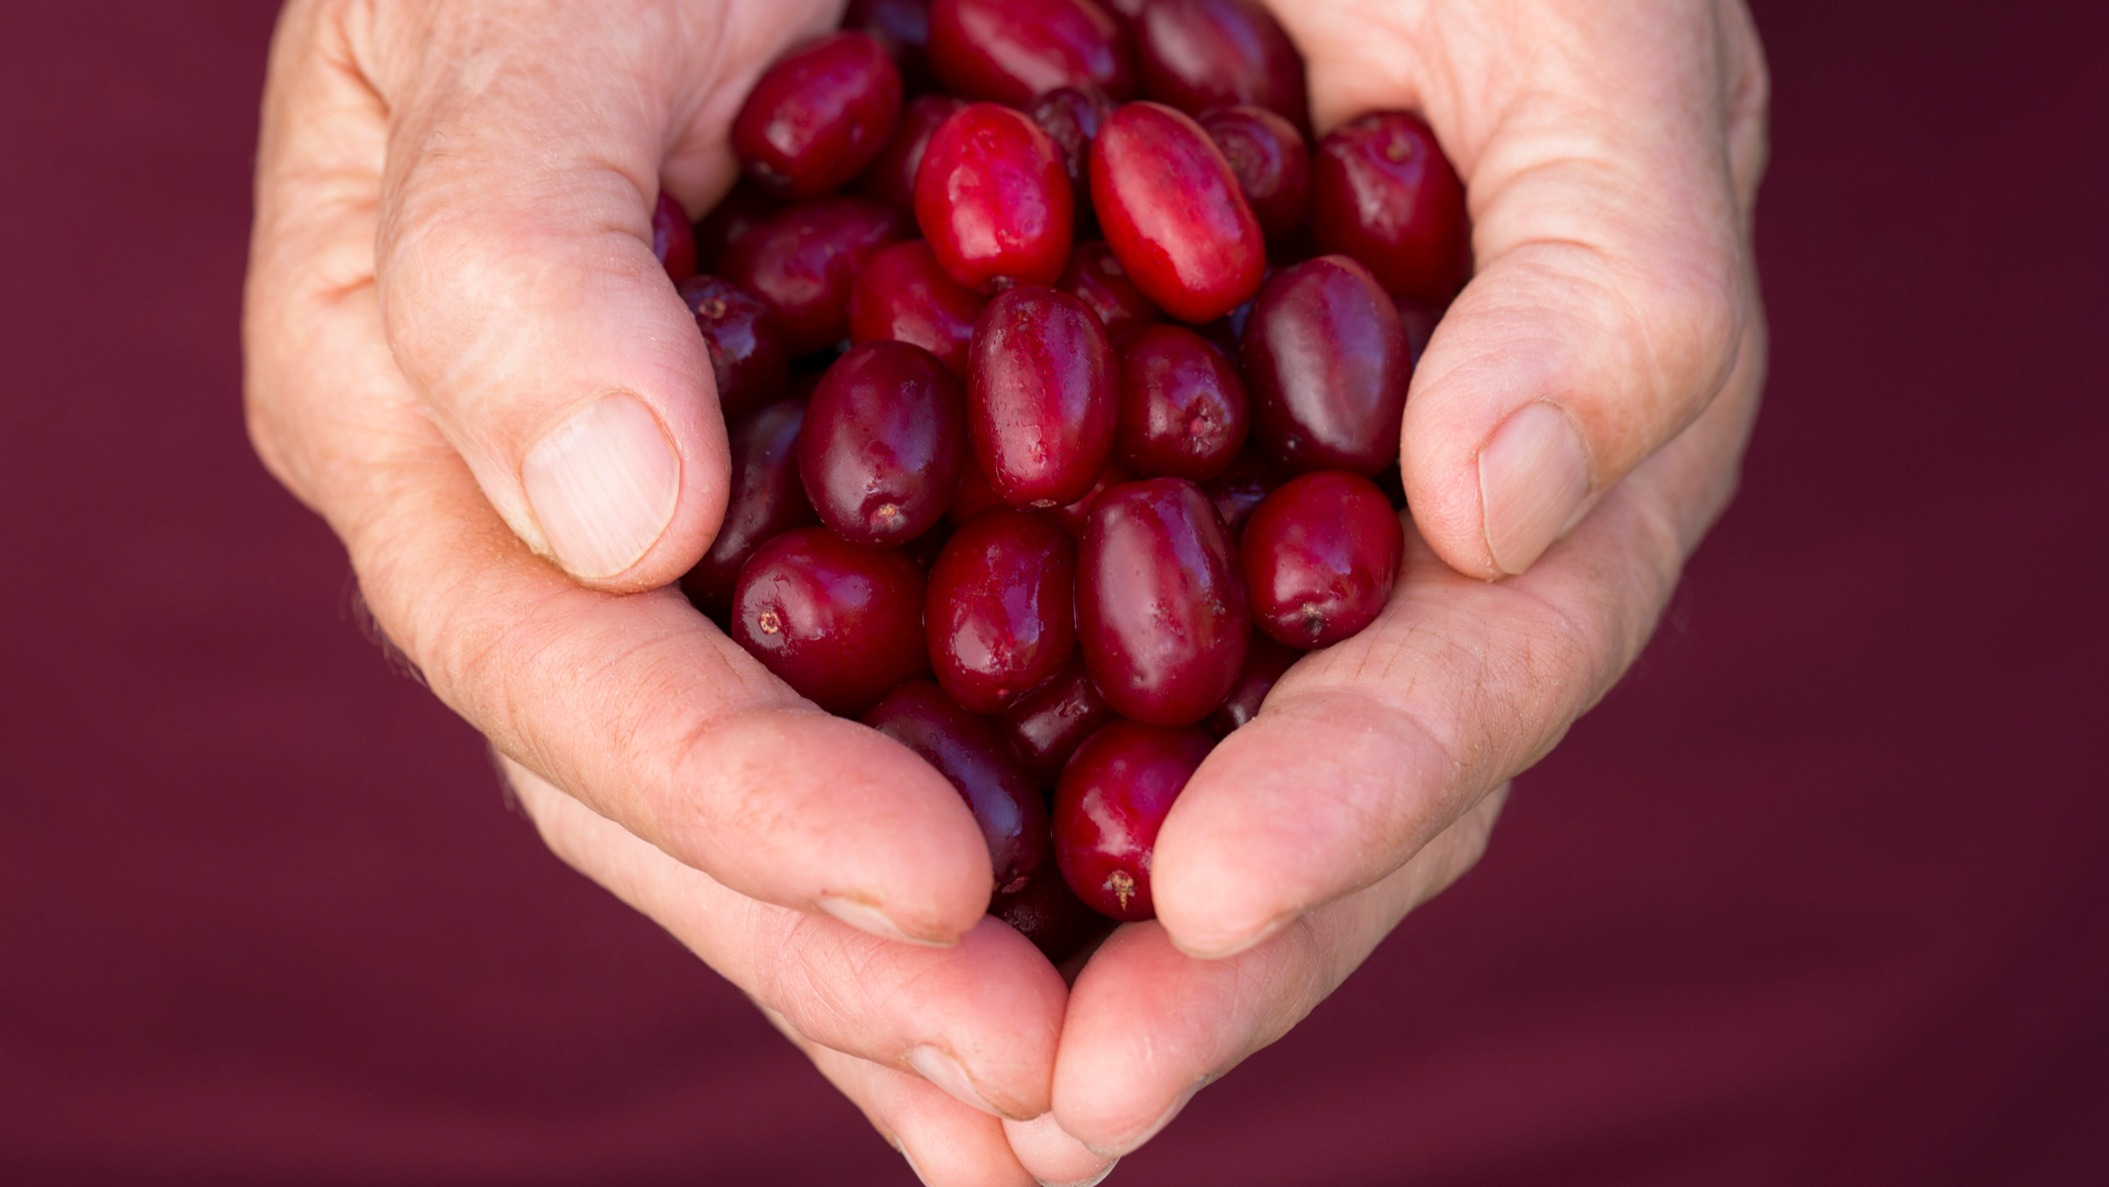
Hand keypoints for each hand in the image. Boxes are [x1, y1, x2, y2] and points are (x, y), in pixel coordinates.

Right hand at [242, 2, 1086, 1180]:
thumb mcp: (517, 22)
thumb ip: (514, 253)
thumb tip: (611, 528)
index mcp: (419, 433)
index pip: (568, 673)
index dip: (737, 804)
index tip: (932, 901)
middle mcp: (553, 539)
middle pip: (682, 803)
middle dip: (851, 959)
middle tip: (1043, 1088)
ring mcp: (691, 556)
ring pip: (795, 804)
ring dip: (925, 974)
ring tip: (1077, 1108)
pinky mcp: (826, 537)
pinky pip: (902, 720)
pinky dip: (996, 852)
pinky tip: (1094, 970)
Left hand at [1006, 0, 1769, 1168]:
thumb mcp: (1596, 51)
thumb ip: (1611, 281)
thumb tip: (1491, 522)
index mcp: (1544, 461)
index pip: (1473, 677)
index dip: (1360, 799)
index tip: (1216, 906)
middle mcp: (1392, 538)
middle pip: (1316, 791)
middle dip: (1209, 960)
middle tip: (1071, 1099)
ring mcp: (1237, 526)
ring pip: (1166, 770)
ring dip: (1065, 935)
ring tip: (978, 1091)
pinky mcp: (1079, 484)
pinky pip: (1021, 663)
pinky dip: (954, 789)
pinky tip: (876, 914)